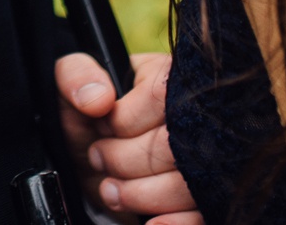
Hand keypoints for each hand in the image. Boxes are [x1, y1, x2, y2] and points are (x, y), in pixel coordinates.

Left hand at [56, 51, 199, 224]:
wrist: (96, 165)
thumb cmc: (91, 120)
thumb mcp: (74, 88)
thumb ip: (76, 76)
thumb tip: (99, 100)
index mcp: (171, 77)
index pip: (159, 95)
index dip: (123, 120)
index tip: (100, 128)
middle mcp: (200, 115)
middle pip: (173, 144)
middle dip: (124, 160)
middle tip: (98, 161)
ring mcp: (211, 160)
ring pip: (188, 184)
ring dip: (141, 194)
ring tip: (112, 192)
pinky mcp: (208, 198)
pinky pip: (203, 216)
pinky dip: (174, 222)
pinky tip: (150, 223)